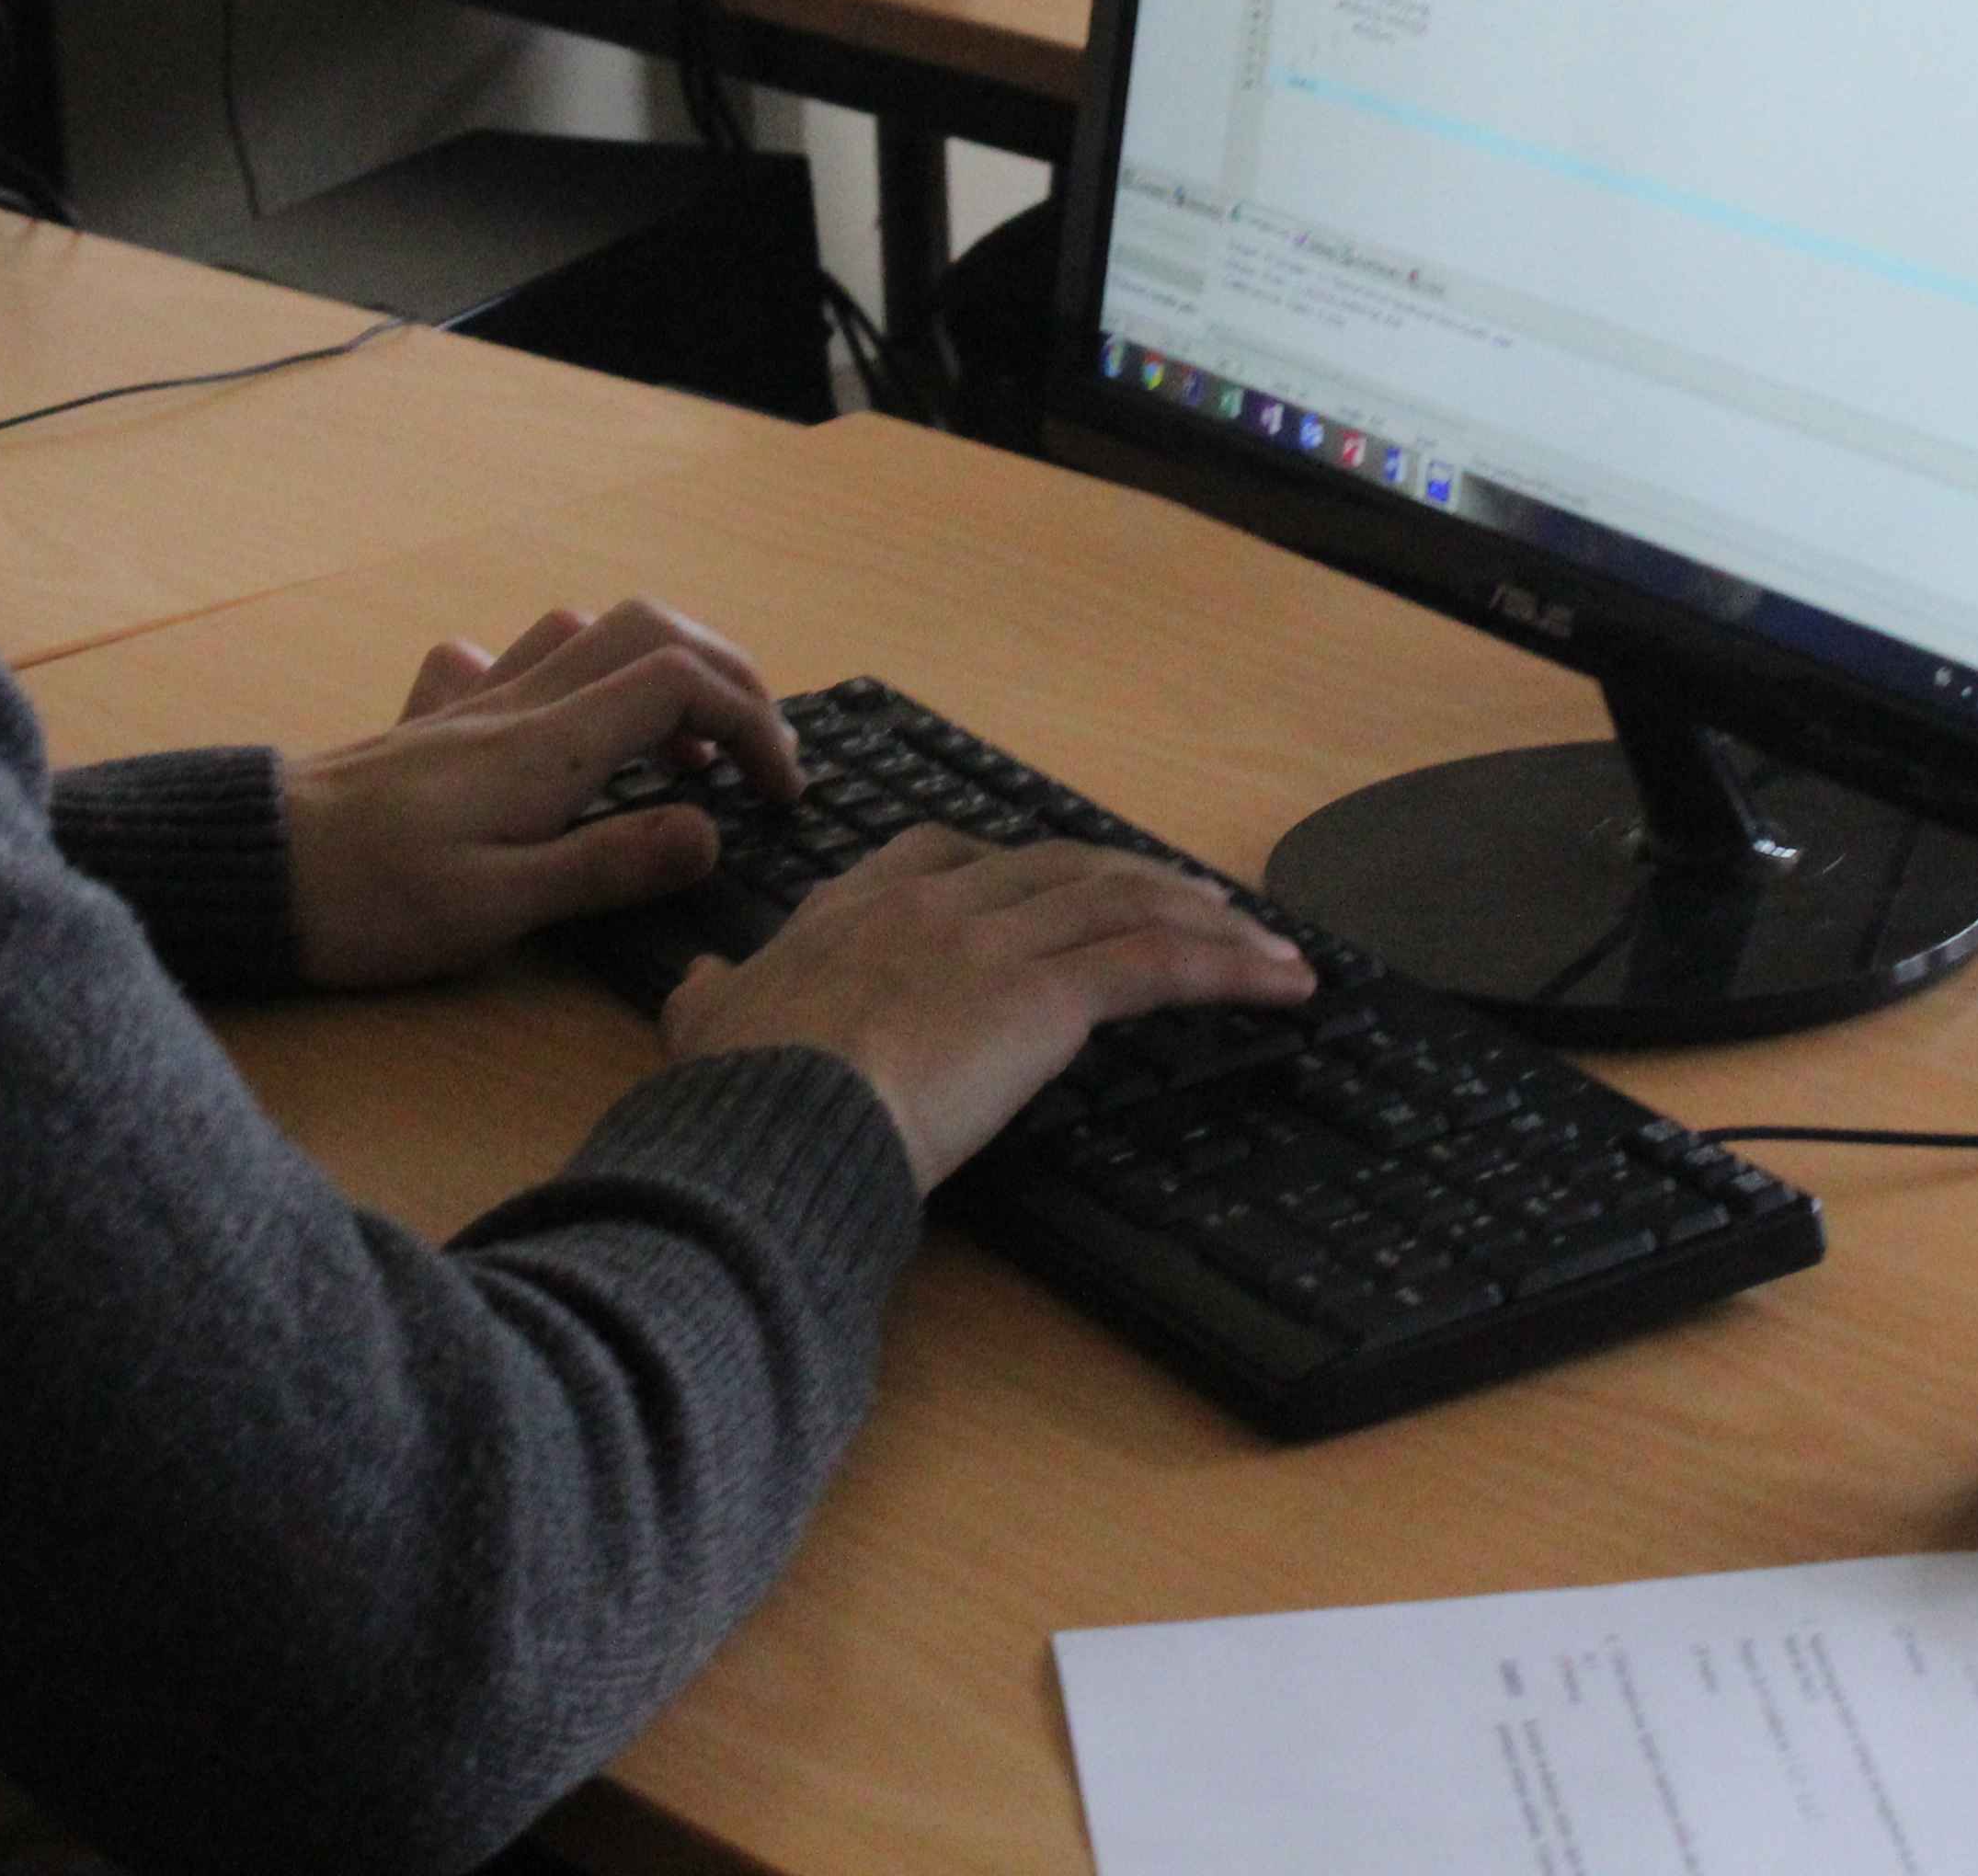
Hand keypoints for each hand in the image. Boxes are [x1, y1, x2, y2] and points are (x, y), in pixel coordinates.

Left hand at [278, 599, 799, 991]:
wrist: (248, 869)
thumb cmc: (367, 902)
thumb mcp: (498, 907)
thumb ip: (608, 864)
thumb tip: (710, 830)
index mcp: (546, 747)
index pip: (681, 684)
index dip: (753, 723)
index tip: (781, 796)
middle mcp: (516, 705)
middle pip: (648, 629)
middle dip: (726, 673)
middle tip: (756, 752)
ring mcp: (471, 706)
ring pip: (584, 632)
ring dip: (655, 667)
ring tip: (679, 745)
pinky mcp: (432, 724)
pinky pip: (508, 659)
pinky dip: (560, 670)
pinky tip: (557, 723)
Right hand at [659, 827, 1313, 1188]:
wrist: (774, 1122)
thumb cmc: (740, 1091)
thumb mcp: (706, 1026)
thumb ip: (710, 995)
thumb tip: (698, 980)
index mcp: (854, 909)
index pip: (950, 855)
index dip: (1020, 867)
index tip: (1060, 883)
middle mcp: (933, 905)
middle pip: (1060, 868)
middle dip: (1134, 881)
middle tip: (1192, 903)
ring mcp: (994, 941)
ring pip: (1123, 904)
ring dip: (1205, 919)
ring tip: (1263, 943)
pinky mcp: (1047, 995)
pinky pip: (1159, 962)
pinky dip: (1231, 964)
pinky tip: (1280, 979)